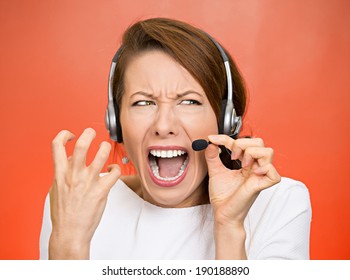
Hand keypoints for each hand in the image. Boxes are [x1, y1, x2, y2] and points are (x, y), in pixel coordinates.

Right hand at [49, 128, 119, 258]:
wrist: (70, 232)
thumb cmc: (63, 212)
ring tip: (106, 148)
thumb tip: (72, 158)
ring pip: (102, 154)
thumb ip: (63, 172)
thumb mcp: (56, 189)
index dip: (64, 134)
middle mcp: (74, 175)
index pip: (57, 145)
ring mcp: (88, 182)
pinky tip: (113, 170)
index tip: (72, 135)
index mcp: (60, 173)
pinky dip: (116, 168)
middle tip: (93, 132)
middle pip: (83, 145)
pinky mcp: (101, 191)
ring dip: (106, 147)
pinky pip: (114, 172)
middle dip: (89, 133)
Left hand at [205, 135, 280, 226]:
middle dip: (242, 143)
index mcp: (246, 163)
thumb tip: (210, 143)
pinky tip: (253, 172)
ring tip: (241, 164)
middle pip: (259, 142)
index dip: (226, 138)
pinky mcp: (261, 186)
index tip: (211, 139)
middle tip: (231, 155)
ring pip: (268, 152)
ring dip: (252, 153)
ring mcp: (259, 176)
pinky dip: (265, 168)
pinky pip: (274, 173)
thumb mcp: (215, 171)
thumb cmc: (222, 196)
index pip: (242, 142)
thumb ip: (212, 157)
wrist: (222, 213)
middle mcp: (254, 167)